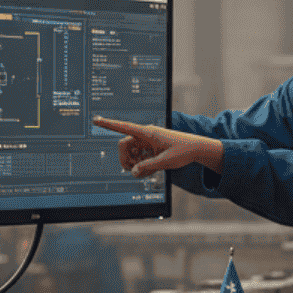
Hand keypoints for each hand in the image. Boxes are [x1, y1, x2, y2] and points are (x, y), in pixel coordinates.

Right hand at [91, 116, 223, 176]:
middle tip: (134, 171)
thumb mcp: (165, 162)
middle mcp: (145, 135)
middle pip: (124, 145)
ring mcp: (147, 142)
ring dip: (135, 164)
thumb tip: (132, 172)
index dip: (109, 124)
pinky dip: (142, 165)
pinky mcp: (150, 148)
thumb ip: (147, 167)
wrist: (196, 148)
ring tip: (150, 170)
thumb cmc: (183, 151)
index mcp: (148, 133)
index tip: (96, 120)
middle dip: (125, 159)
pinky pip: (138, 157)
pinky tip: (153, 168)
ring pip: (131, 153)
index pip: (124, 127)